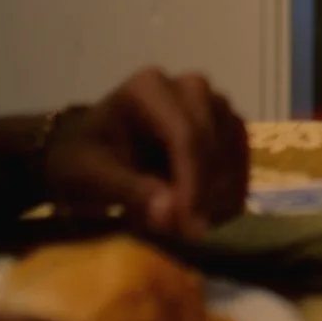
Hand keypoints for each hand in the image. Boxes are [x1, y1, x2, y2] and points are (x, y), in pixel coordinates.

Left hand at [42, 69, 250, 239]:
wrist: (85, 155)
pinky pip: (238, 154)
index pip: (184, 134)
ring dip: (222, 190)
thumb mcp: (91, 178)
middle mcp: (186, 86)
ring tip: (199, 227)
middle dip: (206, 191)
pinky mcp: (222, 123)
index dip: (192, 183)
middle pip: (211, 139)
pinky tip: (213, 215)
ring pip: (231, 145)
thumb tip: (172, 215)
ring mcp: (209, 101)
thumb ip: (130, 191)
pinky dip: (231, 186)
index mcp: (147, 88)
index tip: (191, 228)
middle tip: (192, 234)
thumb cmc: (82, 162)